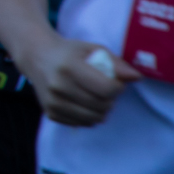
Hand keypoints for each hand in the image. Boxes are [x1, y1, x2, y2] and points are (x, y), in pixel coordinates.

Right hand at [22, 32, 139, 125]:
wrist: (37, 57)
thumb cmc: (69, 52)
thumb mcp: (92, 49)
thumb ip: (116, 63)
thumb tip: (137, 77)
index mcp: (69, 67)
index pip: (106, 89)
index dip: (118, 87)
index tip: (115, 81)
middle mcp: (58, 86)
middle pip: (101, 106)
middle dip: (111, 99)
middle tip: (105, 89)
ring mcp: (52, 102)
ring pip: (93, 119)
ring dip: (101, 110)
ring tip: (96, 97)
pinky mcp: (50, 113)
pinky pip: (81, 124)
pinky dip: (88, 116)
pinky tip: (83, 103)